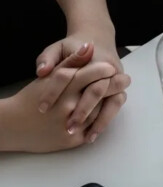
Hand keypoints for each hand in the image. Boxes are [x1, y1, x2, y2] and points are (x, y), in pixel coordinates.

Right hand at [0, 60, 127, 151]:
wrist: (12, 125)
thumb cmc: (31, 97)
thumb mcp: (49, 77)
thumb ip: (71, 61)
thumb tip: (89, 46)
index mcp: (59, 88)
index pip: (86, 75)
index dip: (101, 70)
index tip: (111, 67)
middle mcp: (66, 106)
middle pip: (97, 94)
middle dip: (114, 85)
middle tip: (125, 78)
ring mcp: (69, 125)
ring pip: (98, 112)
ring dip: (109, 103)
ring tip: (118, 93)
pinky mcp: (71, 140)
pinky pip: (92, 129)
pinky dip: (99, 121)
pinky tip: (104, 112)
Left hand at [35, 25, 126, 131]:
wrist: (97, 39)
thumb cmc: (73, 46)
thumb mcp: (57, 48)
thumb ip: (48, 58)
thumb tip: (42, 72)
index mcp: (92, 57)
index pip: (75, 76)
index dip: (58, 91)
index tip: (42, 108)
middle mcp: (109, 69)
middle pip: (98, 91)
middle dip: (83, 110)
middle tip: (68, 127)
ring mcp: (116, 80)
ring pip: (113, 102)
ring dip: (100, 120)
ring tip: (86, 138)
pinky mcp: (119, 89)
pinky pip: (115, 107)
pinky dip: (105, 121)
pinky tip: (93, 135)